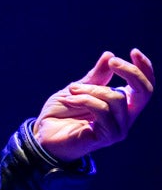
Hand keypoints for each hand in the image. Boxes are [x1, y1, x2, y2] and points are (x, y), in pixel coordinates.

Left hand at [33, 48, 154, 161]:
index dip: (144, 69)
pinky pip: (103, 110)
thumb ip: (95, 77)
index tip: (133, 52)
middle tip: (112, 62)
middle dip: (130, 72)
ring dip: (91, 89)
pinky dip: (84, 99)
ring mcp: (119, 129)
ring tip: (71, 90)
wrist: (44, 134)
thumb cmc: (61, 113)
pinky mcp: (108, 137)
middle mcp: (125, 118)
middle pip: (144, 92)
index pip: (145, 88)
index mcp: (122, 105)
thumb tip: (109, 55)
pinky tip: (69, 100)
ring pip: (117, 97)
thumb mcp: (77, 88)